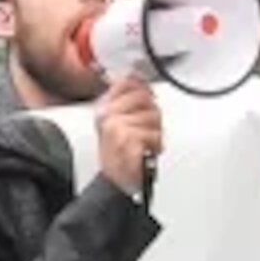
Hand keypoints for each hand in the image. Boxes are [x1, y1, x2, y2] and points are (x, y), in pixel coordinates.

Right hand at [98, 76, 162, 195]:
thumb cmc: (118, 156)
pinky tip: (145, 151)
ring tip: (144, 143)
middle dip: (151, 114)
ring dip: (154, 132)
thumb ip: (127, 100)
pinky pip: (155, 134)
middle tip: (146, 129)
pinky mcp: (128, 140)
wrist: (116, 182)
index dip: (143, 88)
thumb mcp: (116, 124)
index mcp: (104, 109)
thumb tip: (138, 79)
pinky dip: (155, 145)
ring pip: (153, 116)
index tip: (148, 96)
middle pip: (144, 97)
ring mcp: (117, 127)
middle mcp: (108, 116)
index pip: (127, 83)